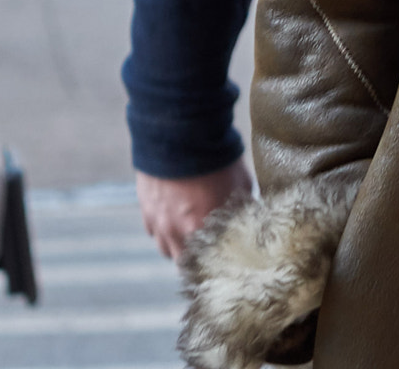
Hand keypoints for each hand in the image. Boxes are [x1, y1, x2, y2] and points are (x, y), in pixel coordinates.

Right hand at [137, 159, 254, 259]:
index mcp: (204, 230)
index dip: (217, 263)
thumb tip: (252, 218)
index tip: (225, 260)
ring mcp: (159, 222)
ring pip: (167, 249)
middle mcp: (178, 232)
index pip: (209, 264)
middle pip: (185, 262)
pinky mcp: (146, 209)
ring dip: (178, 245)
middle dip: (197, 258)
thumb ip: (243, 208)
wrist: (181, 134)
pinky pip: (154, 230)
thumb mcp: (241, 183)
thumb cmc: (217, 157)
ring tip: (191, 233)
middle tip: (209, 249)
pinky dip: (163, 229)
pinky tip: (174, 216)